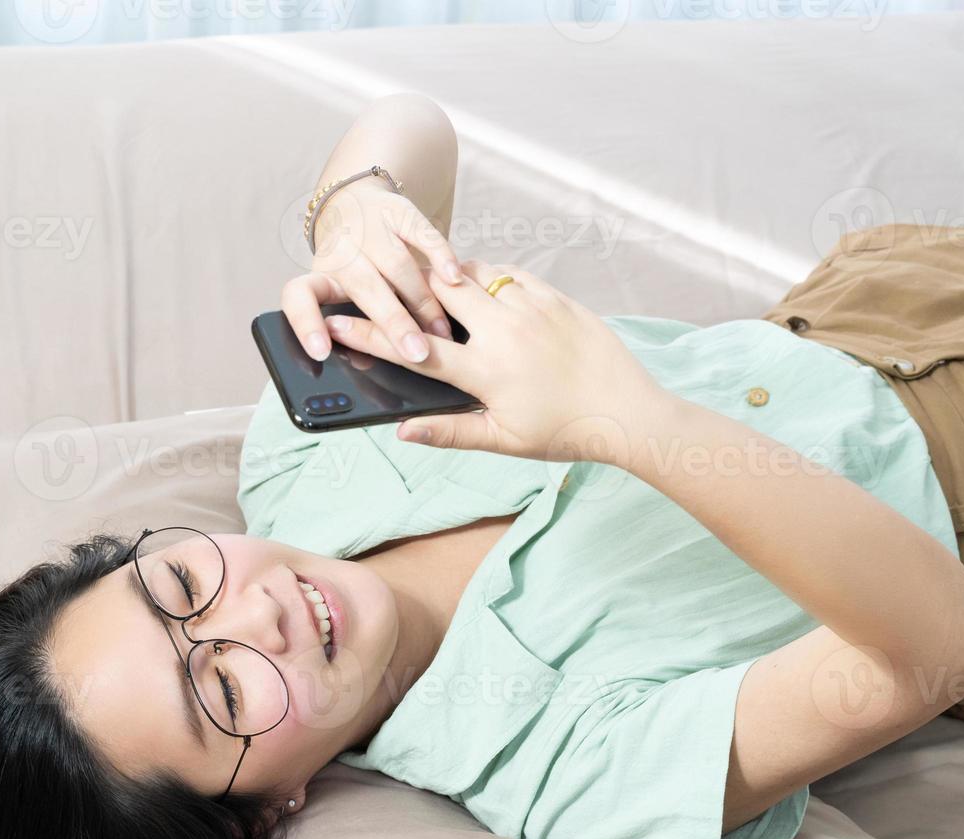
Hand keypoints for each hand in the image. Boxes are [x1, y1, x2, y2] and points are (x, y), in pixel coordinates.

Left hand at [281, 181, 463, 364]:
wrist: (355, 203)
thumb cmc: (355, 269)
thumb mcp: (341, 296)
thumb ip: (352, 328)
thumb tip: (368, 370)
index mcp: (320, 274)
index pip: (299, 296)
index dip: (306, 323)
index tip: (321, 352)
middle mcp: (341, 248)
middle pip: (363, 285)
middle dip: (392, 322)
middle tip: (417, 353)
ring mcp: (370, 226)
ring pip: (396, 264)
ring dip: (423, 301)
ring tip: (443, 333)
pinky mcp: (399, 210)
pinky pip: (422, 233)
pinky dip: (439, 255)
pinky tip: (453, 278)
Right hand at [322, 260, 677, 465]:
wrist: (629, 412)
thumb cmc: (565, 432)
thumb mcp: (503, 441)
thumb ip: (448, 432)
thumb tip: (402, 430)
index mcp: (486, 371)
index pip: (413, 349)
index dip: (368, 336)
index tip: (335, 325)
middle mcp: (505, 331)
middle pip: (438, 293)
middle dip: (407, 289)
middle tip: (387, 288)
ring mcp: (532, 308)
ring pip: (473, 274)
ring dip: (448, 278)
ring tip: (434, 289)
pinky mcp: (555, 297)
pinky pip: (509, 273)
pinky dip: (488, 276)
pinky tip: (481, 288)